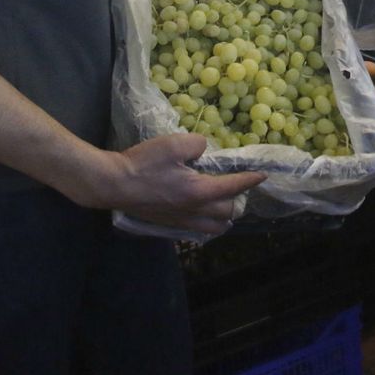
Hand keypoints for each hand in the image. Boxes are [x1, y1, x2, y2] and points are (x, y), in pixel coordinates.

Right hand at [72, 132, 266, 235]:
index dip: (249, 180)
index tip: (262, 175)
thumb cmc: (144, 163)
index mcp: (199, 192)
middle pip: (227, 212)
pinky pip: (197, 229)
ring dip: (223, 216)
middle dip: (236, 199)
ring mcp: (180, 221)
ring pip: (213, 227)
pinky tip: (201, 212)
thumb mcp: (174, 144)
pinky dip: (207, 223)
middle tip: (236, 185)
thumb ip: (197, 144)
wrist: (112, 184)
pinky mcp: (167, 224)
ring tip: (223, 202)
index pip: (233, 187)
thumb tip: (203, 151)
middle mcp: (194, 211)